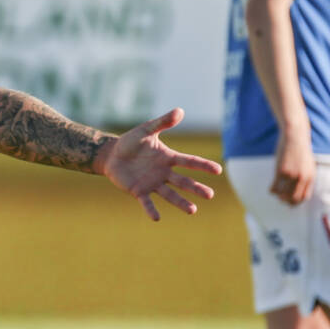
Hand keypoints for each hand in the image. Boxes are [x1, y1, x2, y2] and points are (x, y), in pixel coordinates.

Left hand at [100, 108, 220, 220]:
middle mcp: (163, 173)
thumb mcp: (145, 130)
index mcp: (167, 158)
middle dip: (196, 188)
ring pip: (170, 194)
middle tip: (210, 195)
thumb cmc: (130, 142)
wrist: (111, 155)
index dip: (203, 165)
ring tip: (193, 210)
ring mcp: (152, 183)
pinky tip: (156, 218)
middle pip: (184, 182)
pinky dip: (151, 210)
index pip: (189, 162)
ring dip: (181, 202)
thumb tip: (180, 110)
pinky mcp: (138, 191)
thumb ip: (162, 122)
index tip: (218, 170)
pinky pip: (146, 202)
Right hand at [271, 123, 314, 204]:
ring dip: (278, 196)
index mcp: (310, 177)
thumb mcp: (308, 164)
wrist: (295, 136)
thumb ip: (306, 175)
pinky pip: (275, 186)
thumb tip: (300, 187)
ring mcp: (291, 175)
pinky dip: (272, 190)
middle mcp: (302, 178)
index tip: (290, 202)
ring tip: (275, 194)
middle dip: (287, 201)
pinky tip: (270, 189)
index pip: (304, 197)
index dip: (296, 202)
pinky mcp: (281, 171)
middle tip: (281, 200)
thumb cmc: (300, 149)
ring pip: (283, 194)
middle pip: (294, 198)